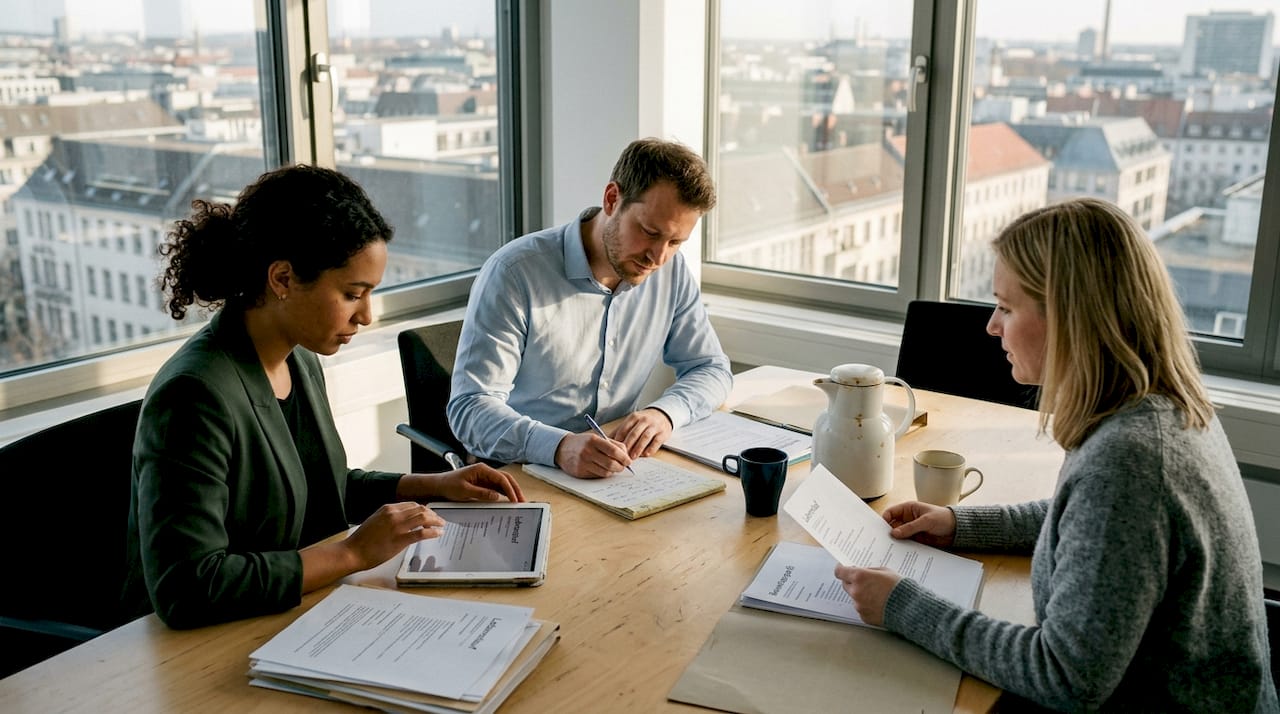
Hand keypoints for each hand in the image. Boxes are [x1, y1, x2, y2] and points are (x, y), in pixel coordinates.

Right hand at [343, 502, 444, 570]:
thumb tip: (402, 521)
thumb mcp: (375, 521)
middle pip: (420, 509)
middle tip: (439, 520)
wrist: (352, 552)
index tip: (429, 514)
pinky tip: (437, 534)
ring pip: (423, 518)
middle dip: (433, 514)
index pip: (412, 505)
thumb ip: (389, 518)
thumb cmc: (361, 540)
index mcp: (387, 508)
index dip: (424, 509)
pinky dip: (433, 532)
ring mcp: (397, 526)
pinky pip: (422, 532)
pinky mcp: (400, 539)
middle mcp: (394, 514)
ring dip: (436, 521)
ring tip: (441, 525)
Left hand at [399, 464, 524, 502]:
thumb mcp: (464, 491)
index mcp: (482, 469)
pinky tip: (508, 502)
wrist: (438, 485)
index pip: (501, 478)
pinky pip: (496, 488)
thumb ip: (481, 493)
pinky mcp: (482, 484)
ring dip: (511, 492)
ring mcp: (484, 477)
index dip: (510, 489)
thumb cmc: (448, 485)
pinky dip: (503, 494)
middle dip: (515, 489)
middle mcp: (485, 471)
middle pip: (505, 479)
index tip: (515, 499)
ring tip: (518, 502)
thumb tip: (497, 496)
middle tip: (522, 501)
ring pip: (502, 483)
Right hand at [555, 431, 631, 478]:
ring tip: (614, 467)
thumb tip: (627, 455)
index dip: (624, 457)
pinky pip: (598, 476)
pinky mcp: (580, 472)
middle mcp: (588, 452)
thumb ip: (612, 444)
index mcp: (593, 440)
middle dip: (621, 467)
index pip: (613, 450)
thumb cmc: (583, 442)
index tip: (629, 460)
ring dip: (613, 471)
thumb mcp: (596, 438)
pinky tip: (603, 469)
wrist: (562, 448)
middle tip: (623, 466)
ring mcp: (583, 463)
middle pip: (611, 464)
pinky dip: (604, 473)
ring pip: (605, 472)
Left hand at [611, 408, 672, 457]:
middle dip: (628, 445)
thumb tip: (607, 440)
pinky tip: (645, 454)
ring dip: (638, 448)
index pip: (624, 428)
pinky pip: (656, 441)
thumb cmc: (644, 421)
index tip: (614, 449)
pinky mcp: (662, 433)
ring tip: (633, 457)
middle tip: (622, 455)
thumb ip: (621, 430)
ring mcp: (654, 426)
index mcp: (634, 417)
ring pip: (645, 437)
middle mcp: (644, 420)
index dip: (619, 439)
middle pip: (634, 433)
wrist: (662, 416)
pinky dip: (650, 449)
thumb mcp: (632, 421)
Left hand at [833, 565, 901, 626]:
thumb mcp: (884, 571)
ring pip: (854, 597)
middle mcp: (856, 591)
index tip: (843, 568)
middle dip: (852, 581)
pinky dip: (867, 605)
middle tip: (863, 581)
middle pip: (845, 584)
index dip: (841, 569)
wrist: (908, 608)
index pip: (840, 572)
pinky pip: (861, 608)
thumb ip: (869, 571)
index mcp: (859, 577)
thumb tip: (860, 570)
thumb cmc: (898, 587)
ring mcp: (858, 605)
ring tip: (876, 594)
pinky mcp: (863, 616)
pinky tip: (878, 604)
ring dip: (860, 594)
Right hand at [881, 501, 956, 546]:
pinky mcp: (916, 539)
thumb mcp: (926, 521)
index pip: (890, 513)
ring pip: (898, 536)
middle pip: (892, 526)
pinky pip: (906, 543)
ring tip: (888, 549)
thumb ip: (910, 527)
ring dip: (895, 541)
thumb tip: (894, 533)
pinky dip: (902, 547)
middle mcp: (907, 519)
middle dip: (887, 532)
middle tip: (881, 541)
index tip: (879, 530)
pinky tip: (899, 553)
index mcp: (908, 509)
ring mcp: (911, 530)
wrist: (957, 530)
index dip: (884, 520)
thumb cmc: (943, 518)